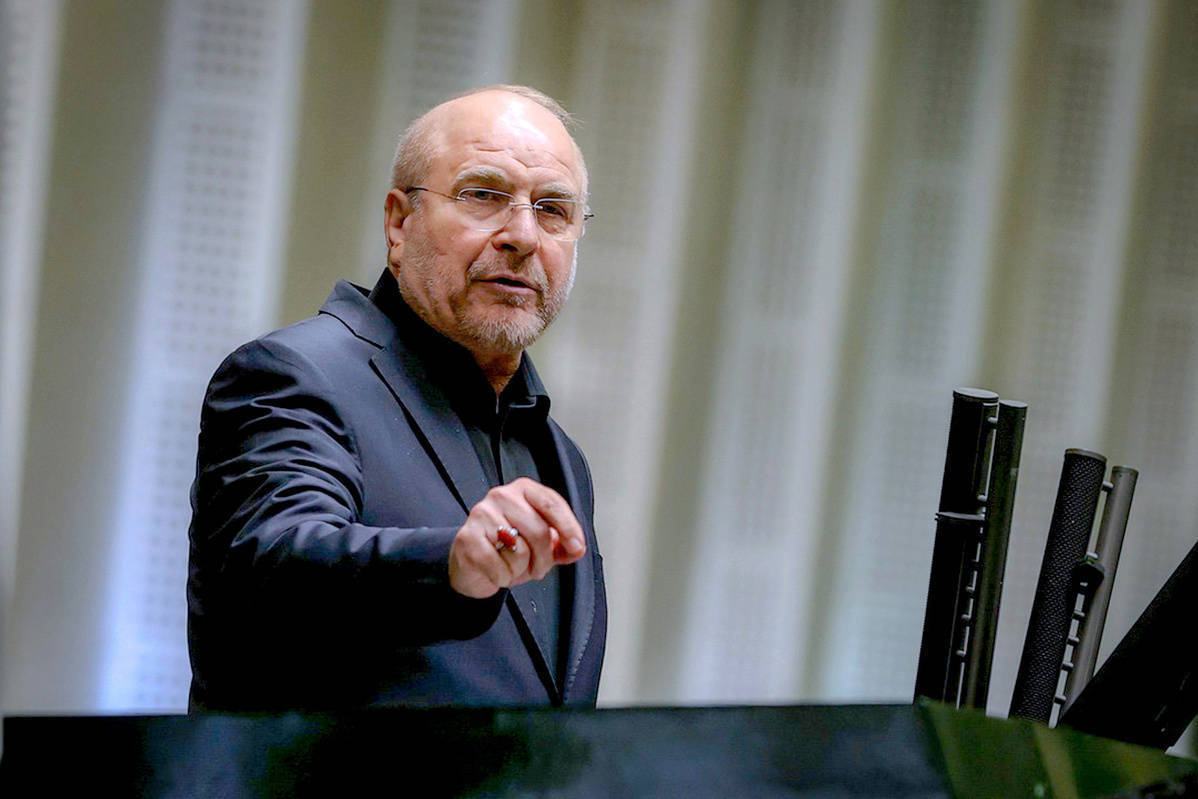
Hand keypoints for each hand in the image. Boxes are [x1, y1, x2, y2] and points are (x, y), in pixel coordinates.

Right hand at [448, 477, 586, 597]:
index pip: (551, 503)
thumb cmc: (505, 550)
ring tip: (511, 566)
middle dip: (544, 559)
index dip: (568, 527)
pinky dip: (503, 577)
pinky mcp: (468, 538)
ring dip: (521, 569)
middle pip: (539, 530)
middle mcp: (501, 496)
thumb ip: (561, 545)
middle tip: (537, 568)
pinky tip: (496, 570)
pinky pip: (500, 566)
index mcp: (523, 491)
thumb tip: (576, 548)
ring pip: (520, 550)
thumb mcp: (539, 546)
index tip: (577, 547)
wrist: (471, 566)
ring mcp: (482, 514)